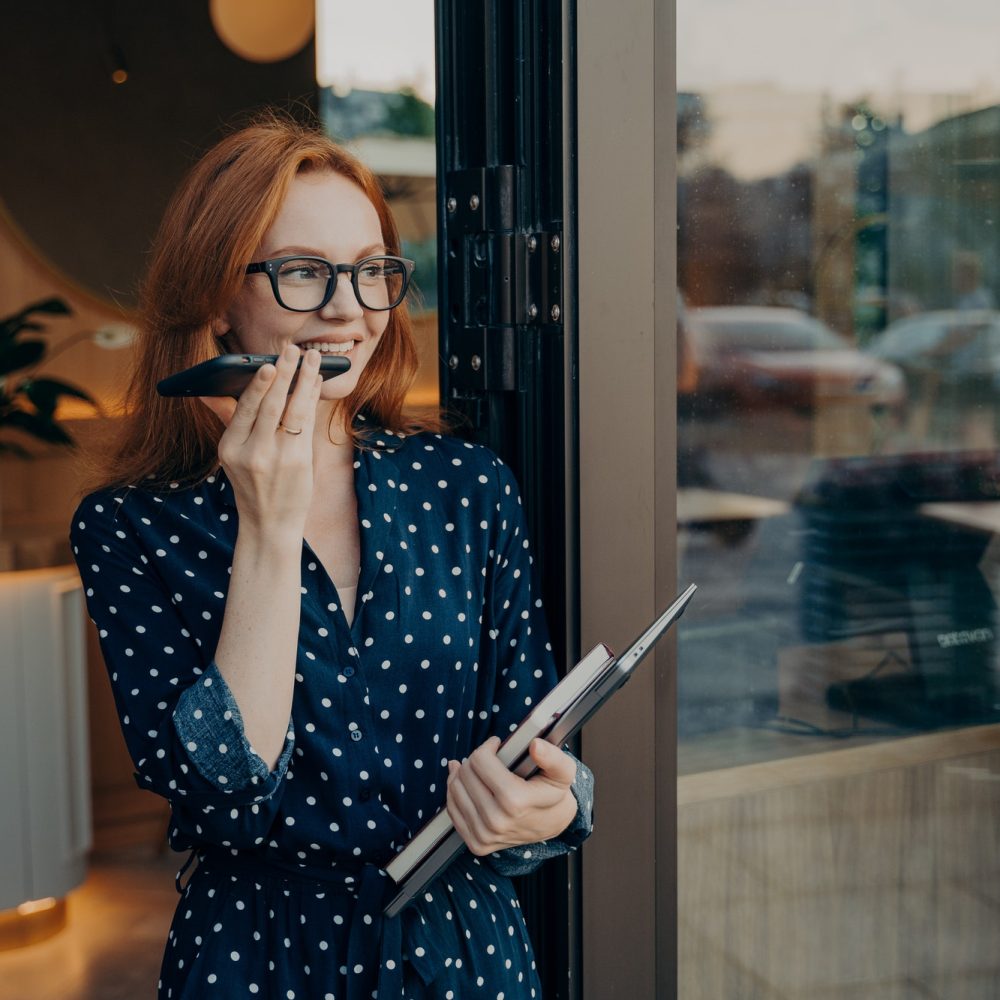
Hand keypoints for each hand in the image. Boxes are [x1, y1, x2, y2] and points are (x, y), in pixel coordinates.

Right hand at [199, 344, 321, 532]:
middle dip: (284, 374)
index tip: (267, 364)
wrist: (270, 523)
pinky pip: (307, 423)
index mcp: (230, 448)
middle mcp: (253, 453)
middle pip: (271, 406)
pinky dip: (312, 400)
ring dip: (305, 381)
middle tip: (293, 350)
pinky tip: (315, 383)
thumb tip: (206, 390)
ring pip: (294, 411)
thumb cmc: (251, 483)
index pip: (244, 410)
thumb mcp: (232, 456)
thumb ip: (227, 419)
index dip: (258, 386)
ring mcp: (279, 458)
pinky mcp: (299, 462)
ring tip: (312, 359)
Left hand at [446, 736, 578, 855]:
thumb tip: (535, 745)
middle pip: (466, 773)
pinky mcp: (476, 844)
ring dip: (463, 773)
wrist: (553, 825)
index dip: (488, 747)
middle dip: (475, 759)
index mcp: (514, 801)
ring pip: (455, 789)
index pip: (480, 760)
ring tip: (477, 769)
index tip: (497, 745)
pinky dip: (456, 792)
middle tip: (489, 758)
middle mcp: (496, 821)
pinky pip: (452, 809)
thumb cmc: (554, 794)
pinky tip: (466, 783)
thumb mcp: (562, 771)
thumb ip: (552, 756)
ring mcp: (484, 835)